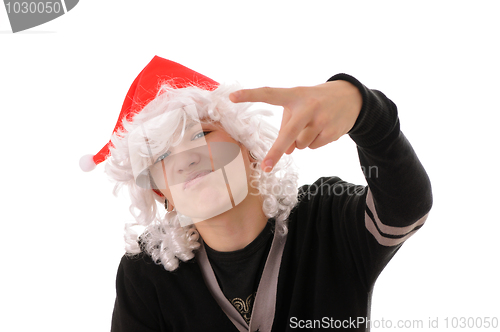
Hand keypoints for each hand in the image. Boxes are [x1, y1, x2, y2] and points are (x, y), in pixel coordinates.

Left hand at [229, 80, 361, 171]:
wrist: (352, 98)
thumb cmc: (315, 101)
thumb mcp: (300, 103)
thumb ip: (288, 125)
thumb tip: (287, 152)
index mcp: (294, 95)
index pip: (269, 93)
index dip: (250, 95)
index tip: (232, 97)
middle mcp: (307, 106)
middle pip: (288, 134)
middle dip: (276, 151)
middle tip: (266, 167)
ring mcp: (321, 120)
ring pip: (299, 144)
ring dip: (301, 141)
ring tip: (313, 125)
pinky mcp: (331, 132)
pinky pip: (312, 147)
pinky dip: (313, 142)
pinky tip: (323, 129)